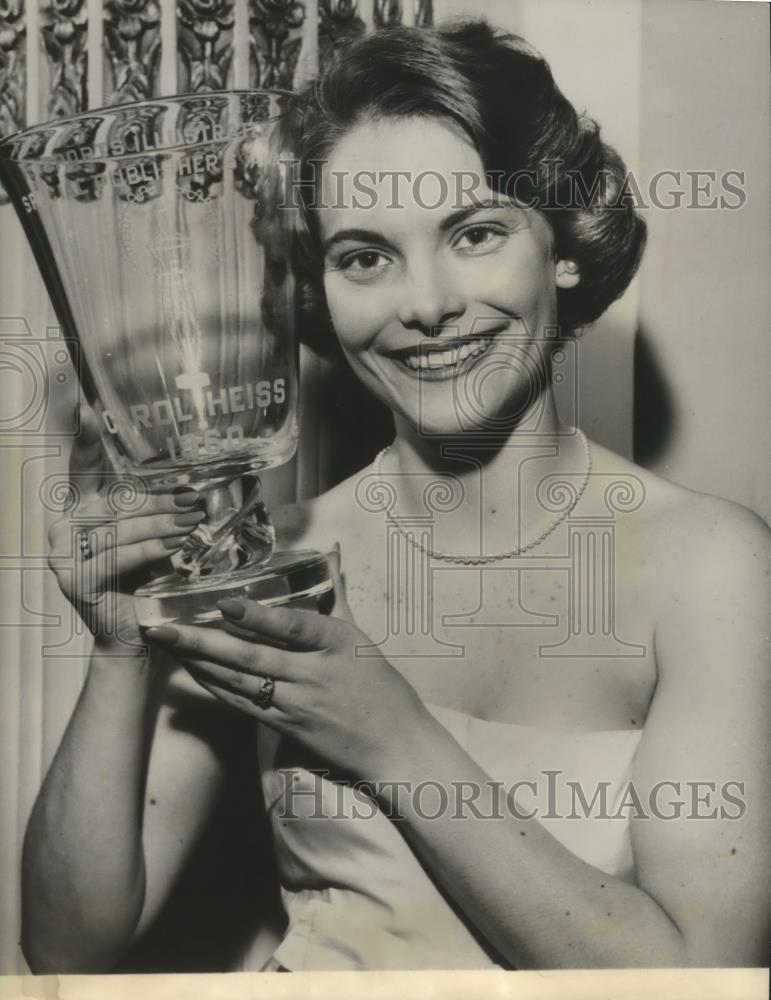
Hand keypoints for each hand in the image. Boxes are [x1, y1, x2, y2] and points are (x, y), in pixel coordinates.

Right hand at [47, 402, 205, 646]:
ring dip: (162, 525)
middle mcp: (63, 529)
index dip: (85, 440)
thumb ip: (153, 512)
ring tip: (194, 522)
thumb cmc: (143, 578)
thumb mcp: (148, 537)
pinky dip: (151, 551)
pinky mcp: (75, 580)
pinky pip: (120, 556)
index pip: (83, 470)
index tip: (85, 407)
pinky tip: (175, 548)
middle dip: (158, 501)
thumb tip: (189, 490)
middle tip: (193, 499)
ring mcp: (63, 556)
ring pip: (121, 530)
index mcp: (78, 511)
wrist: (132, 632)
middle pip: (115, 504)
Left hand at [145, 545, 430, 778]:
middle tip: (162, 628)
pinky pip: (242, 704)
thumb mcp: (360, 636)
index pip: (293, 627)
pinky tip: (191, 671)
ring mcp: (297, 704)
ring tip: (165, 644)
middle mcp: (314, 673)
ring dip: (198, 663)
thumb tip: (330, 551)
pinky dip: (214, 687)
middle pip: (250, 657)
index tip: (226, 604)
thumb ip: (337, 593)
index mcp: (336, 643)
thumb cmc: (380, 685)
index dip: (258, 617)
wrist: (394, 745)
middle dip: (201, 642)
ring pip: (238, 682)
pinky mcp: (285, 728)